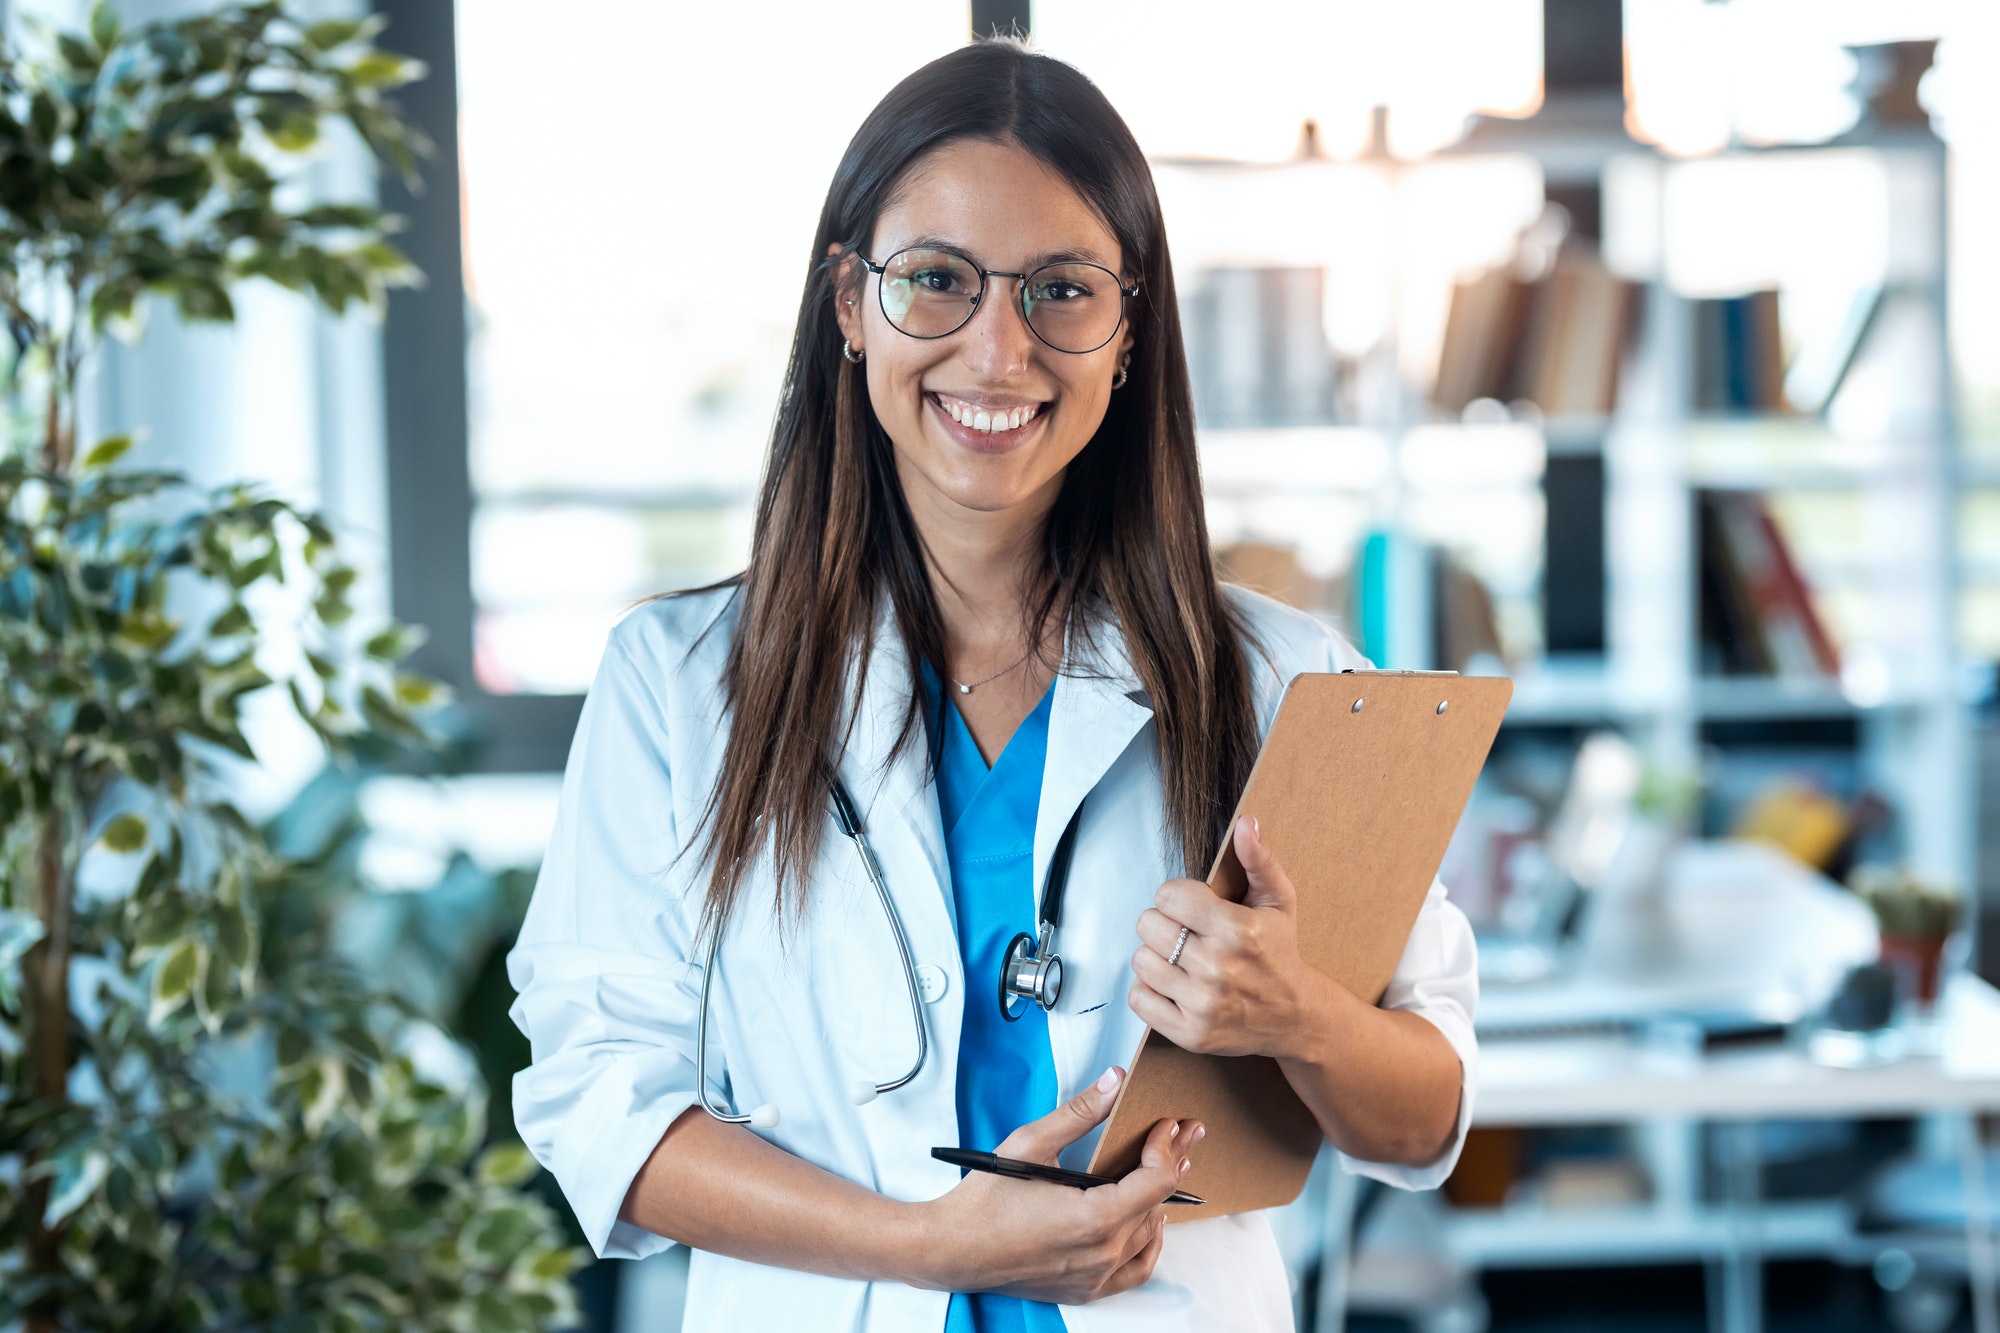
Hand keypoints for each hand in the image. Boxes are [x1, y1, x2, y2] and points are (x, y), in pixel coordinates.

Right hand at [913, 1066, 1200, 1304]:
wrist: (953, 1248)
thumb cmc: (986, 1200)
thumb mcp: (1032, 1143)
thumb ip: (1080, 1112)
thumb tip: (1114, 1082)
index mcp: (1096, 1218)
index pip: (1156, 1179)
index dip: (1166, 1146)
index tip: (1165, 1124)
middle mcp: (1103, 1252)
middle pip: (1158, 1203)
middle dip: (1170, 1161)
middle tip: (1182, 1134)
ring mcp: (1096, 1275)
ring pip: (1149, 1234)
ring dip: (1161, 1199)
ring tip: (1169, 1168)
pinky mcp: (1087, 1288)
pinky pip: (1136, 1269)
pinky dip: (1149, 1244)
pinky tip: (1151, 1222)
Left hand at [1128, 815, 1332, 1058]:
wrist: (1296, 1017)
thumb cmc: (1281, 954)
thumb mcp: (1279, 903)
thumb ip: (1260, 860)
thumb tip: (1246, 824)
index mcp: (1237, 930)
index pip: (1168, 896)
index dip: (1175, 897)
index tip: (1190, 907)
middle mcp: (1218, 967)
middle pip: (1148, 926)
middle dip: (1163, 924)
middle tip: (1184, 934)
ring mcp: (1203, 1004)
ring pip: (1140, 961)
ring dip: (1155, 957)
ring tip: (1180, 960)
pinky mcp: (1190, 1033)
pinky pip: (1139, 999)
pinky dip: (1148, 991)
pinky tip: (1173, 986)